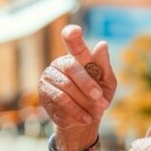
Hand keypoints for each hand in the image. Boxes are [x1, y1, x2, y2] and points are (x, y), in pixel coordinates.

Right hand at [38, 25, 115, 150]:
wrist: (85, 119)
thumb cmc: (98, 97)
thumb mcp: (107, 82)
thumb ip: (103, 65)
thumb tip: (102, 45)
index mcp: (78, 55)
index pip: (72, 40)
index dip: (72, 35)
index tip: (75, 31)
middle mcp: (61, 62)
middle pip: (71, 66)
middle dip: (87, 84)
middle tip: (100, 98)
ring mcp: (49, 75)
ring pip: (66, 86)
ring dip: (84, 101)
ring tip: (97, 113)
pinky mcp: (44, 91)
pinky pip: (60, 99)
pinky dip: (76, 110)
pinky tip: (86, 118)